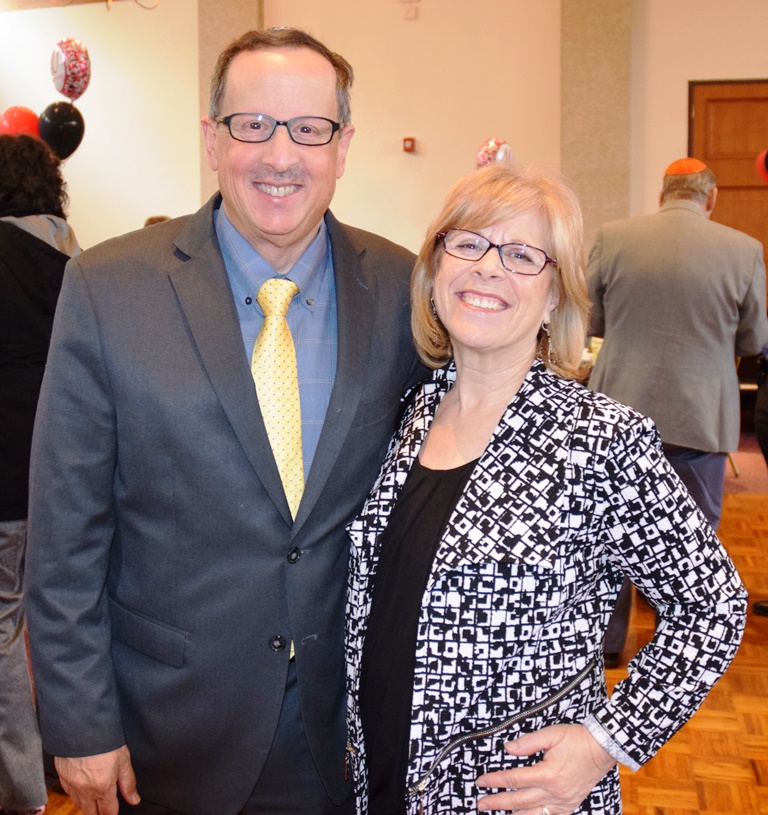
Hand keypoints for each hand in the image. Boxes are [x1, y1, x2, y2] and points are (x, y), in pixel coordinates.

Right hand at [55, 746, 139, 814]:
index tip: (114, 814)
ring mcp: (71, 785)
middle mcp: (85, 791)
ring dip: (88, 806)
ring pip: (79, 805)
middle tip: (105, 811)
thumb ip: (128, 782)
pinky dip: (77, 796)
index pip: (107, 811)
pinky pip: (70, 794)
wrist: (80, 727)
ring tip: (96, 803)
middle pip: (91, 812)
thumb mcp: (123, 759)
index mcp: (102, 787)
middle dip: (99, 814)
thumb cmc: (104, 740)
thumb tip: (134, 800)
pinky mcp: (62, 778)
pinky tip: (82, 791)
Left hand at [476, 723, 615, 812]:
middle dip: (497, 802)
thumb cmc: (577, 739)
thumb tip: (507, 748)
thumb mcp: (551, 734)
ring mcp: (563, 801)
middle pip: (520, 801)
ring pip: (534, 814)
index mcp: (547, 774)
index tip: (481, 782)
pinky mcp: (570, 804)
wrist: (603, 748)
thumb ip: (528, 742)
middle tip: (481, 804)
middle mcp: (554, 792)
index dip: (495, 781)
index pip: (514, 779)